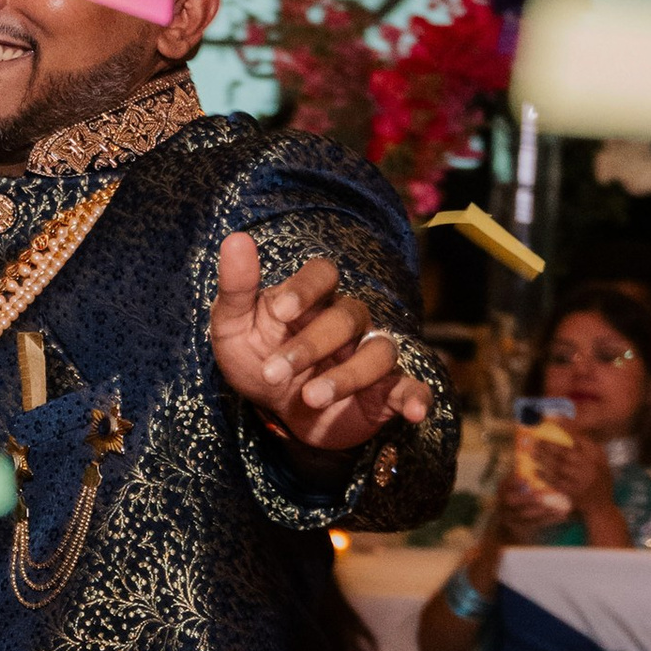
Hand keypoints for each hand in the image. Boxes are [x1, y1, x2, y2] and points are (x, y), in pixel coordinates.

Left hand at [207, 233, 431, 452]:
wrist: (277, 410)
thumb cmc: (257, 358)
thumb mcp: (233, 327)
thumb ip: (236, 288)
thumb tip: (235, 239)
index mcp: (312, 299)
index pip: (323, 274)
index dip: (307, 288)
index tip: (281, 311)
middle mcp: (347, 321)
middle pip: (347, 316)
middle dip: (310, 345)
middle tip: (273, 373)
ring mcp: (368, 354)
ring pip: (378, 351)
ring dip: (348, 376)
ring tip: (310, 398)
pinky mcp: (385, 391)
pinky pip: (409, 388)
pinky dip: (417, 396)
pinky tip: (413, 411)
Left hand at [504, 420, 616, 538]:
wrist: (601, 507)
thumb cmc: (599, 482)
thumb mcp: (600, 463)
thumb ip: (588, 449)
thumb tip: (572, 432)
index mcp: (597, 457)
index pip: (581, 440)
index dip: (568, 429)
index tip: (555, 421)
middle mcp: (590, 467)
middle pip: (565, 452)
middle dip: (549, 445)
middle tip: (537, 440)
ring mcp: (581, 480)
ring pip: (558, 466)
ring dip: (544, 458)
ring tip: (533, 452)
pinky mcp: (573, 493)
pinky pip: (555, 482)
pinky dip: (545, 475)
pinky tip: (536, 470)